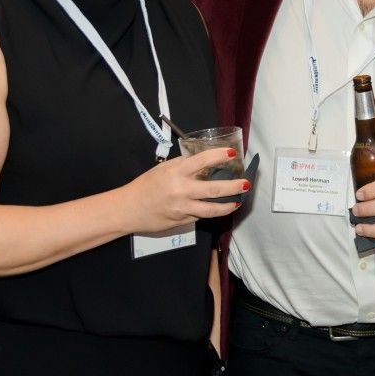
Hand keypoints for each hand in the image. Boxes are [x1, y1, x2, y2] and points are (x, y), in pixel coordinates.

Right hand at [127, 146, 248, 231]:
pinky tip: (220, 208)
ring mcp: (183, 208)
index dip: (219, 156)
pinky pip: (201, 216)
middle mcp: (181, 191)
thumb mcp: (162, 169)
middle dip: (234, 187)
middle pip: (214, 189)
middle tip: (246, 184)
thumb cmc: (145, 186)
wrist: (128, 210)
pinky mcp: (182, 221)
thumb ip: (182, 166)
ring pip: (212, 209)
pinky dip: (212, 212)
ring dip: (228, 205)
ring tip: (238, 200)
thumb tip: (203, 163)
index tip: (232, 154)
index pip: (202, 161)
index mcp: (176, 173)